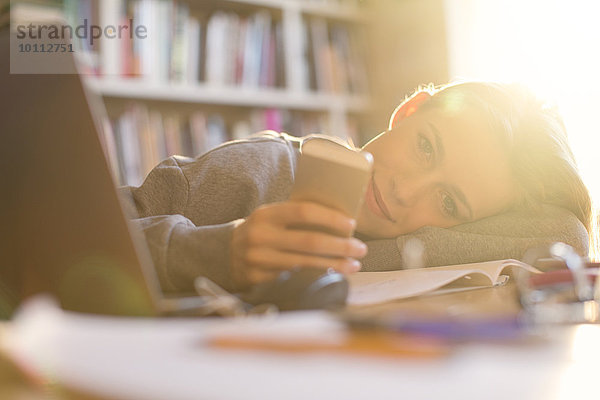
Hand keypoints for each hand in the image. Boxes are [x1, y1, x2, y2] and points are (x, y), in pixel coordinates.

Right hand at [230, 201, 367, 288]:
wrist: (225, 254)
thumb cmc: (262, 232)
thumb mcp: (272, 218)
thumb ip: (297, 217)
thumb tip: (339, 222)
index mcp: (266, 214)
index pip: (303, 212)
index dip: (330, 218)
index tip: (351, 225)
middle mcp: (260, 236)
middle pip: (309, 242)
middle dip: (340, 246)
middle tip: (360, 248)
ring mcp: (257, 260)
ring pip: (305, 264)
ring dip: (334, 265)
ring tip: (354, 264)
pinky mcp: (257, 280)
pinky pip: (294, 278)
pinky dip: (316, 277)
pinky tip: (332, 275)